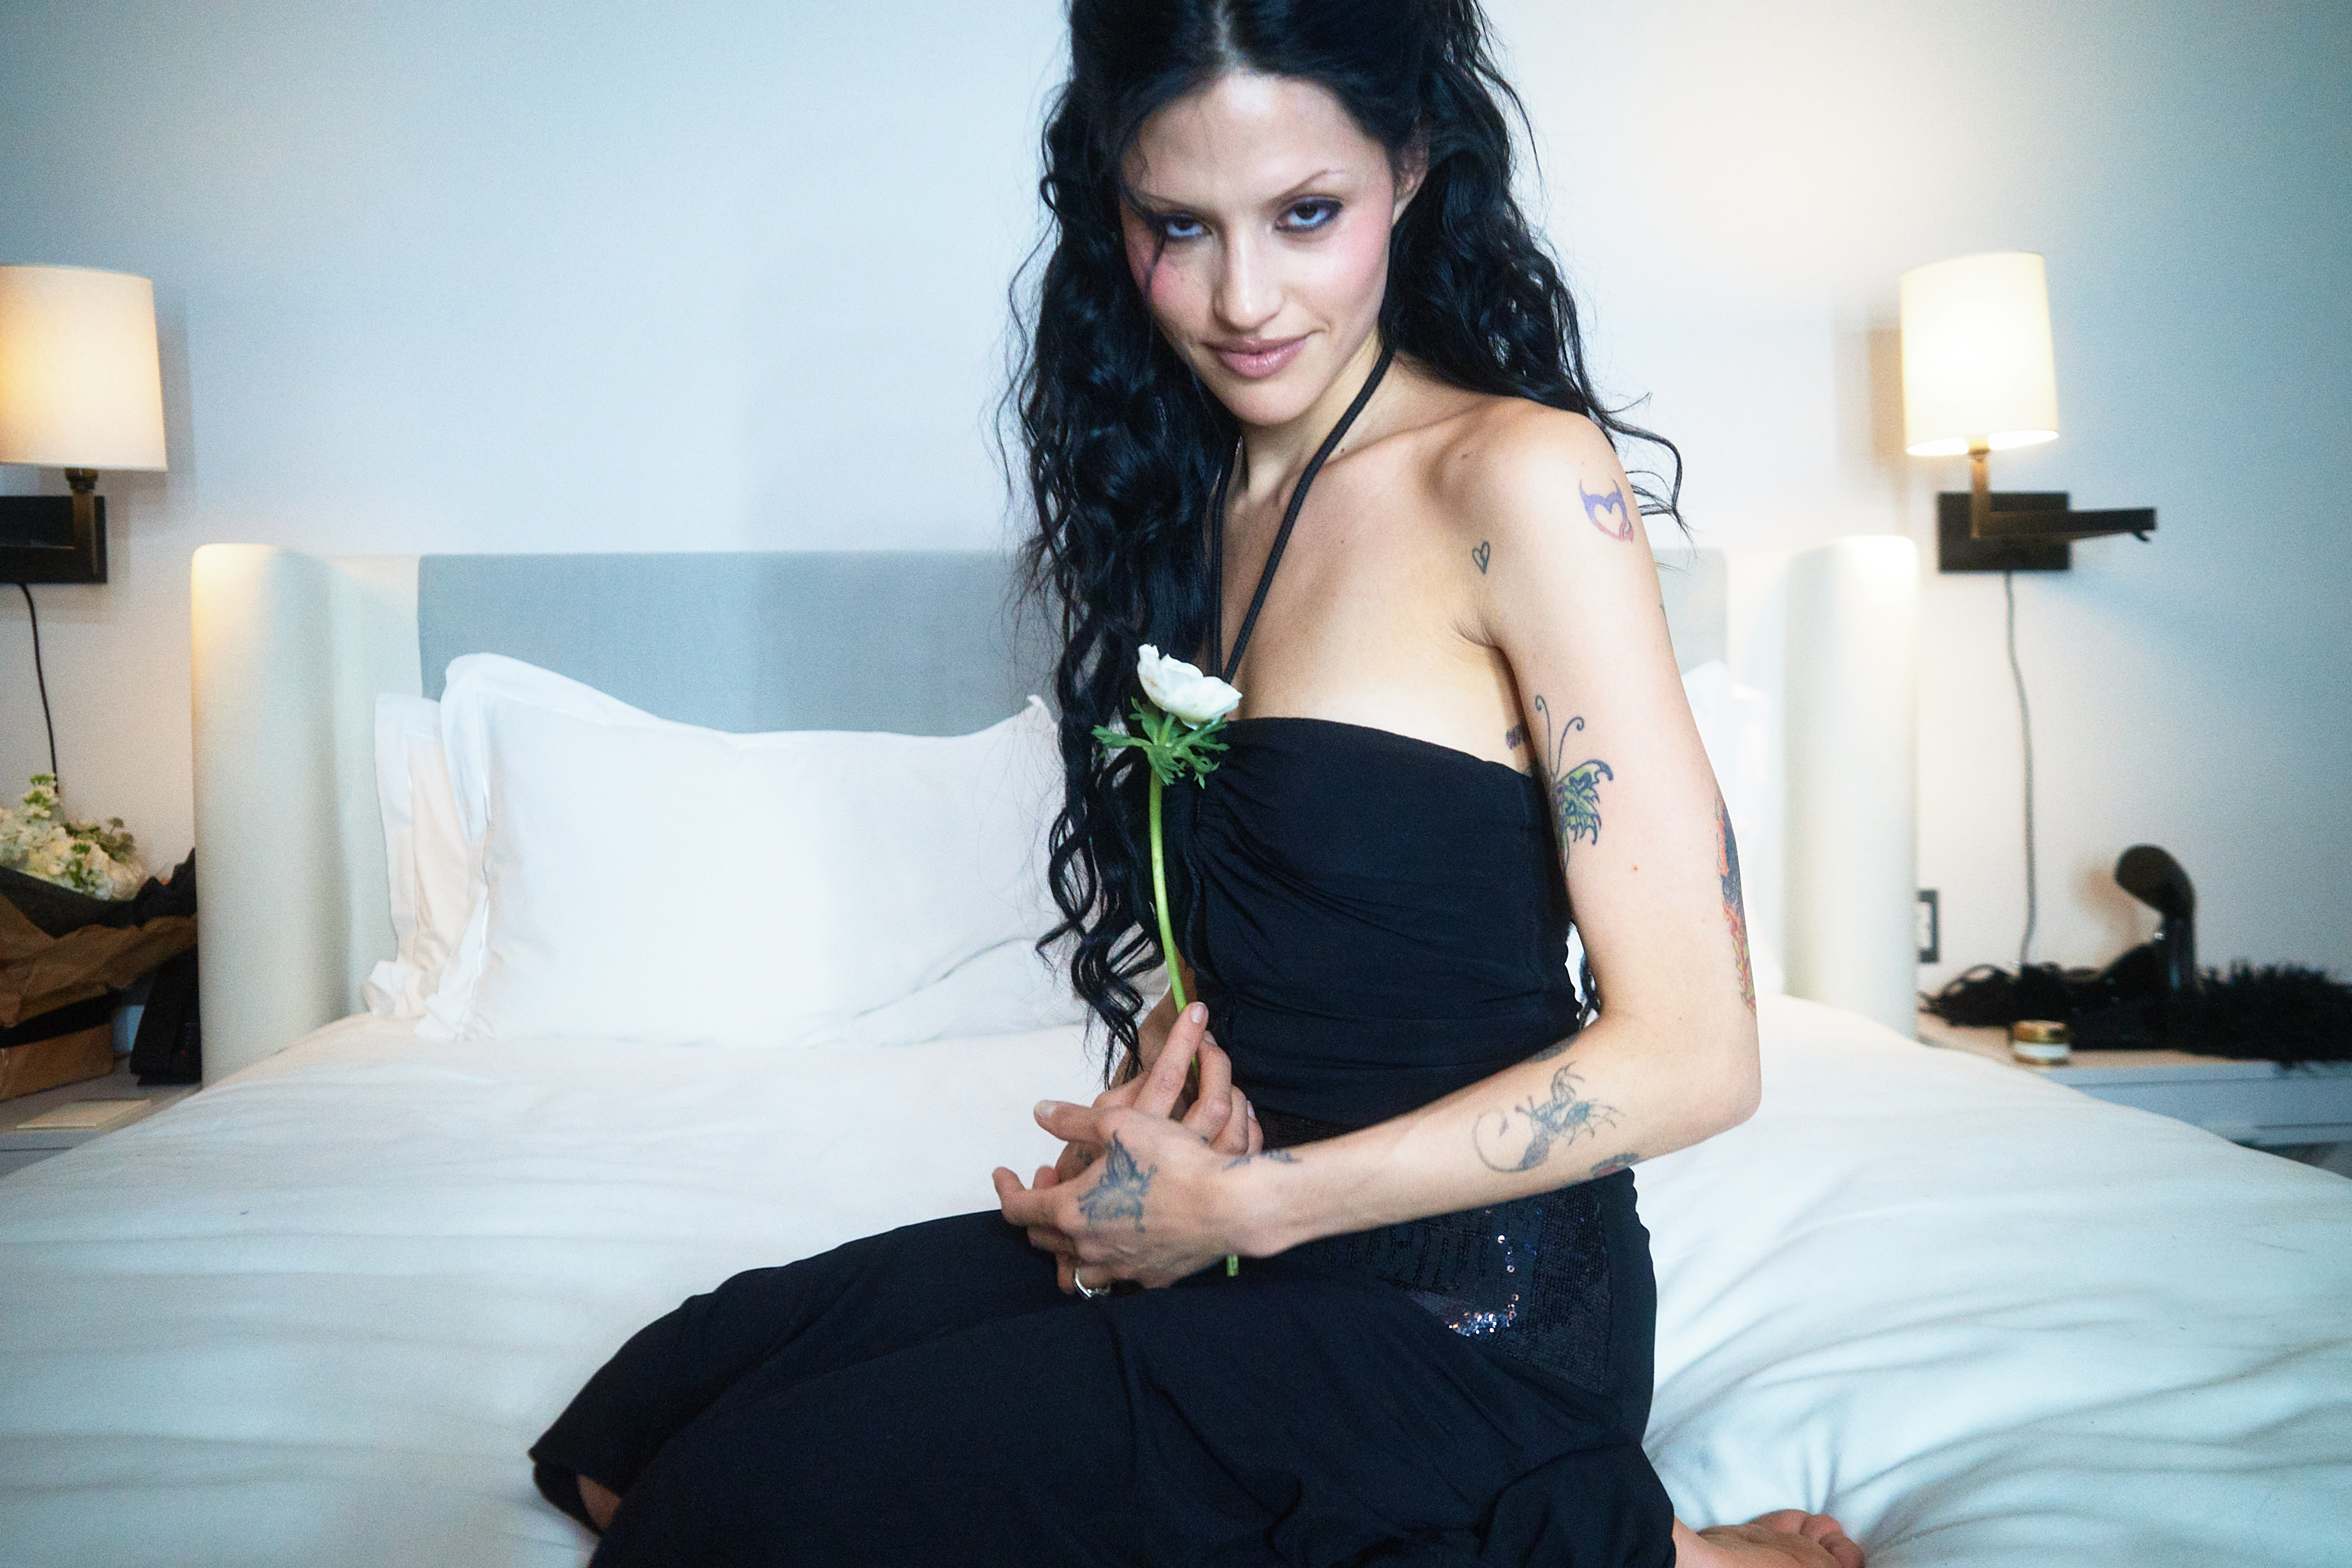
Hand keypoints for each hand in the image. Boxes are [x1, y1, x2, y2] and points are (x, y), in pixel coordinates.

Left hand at [995, 1004, 1268, 1291]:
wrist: (1227, 1204)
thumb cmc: (1172, 1160)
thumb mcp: (1117, 1123)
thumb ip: (1073, 1120)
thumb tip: (1039, 1112)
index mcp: (1072, 1210)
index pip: (1019, 1207)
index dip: (1005, 1188)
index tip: (1003, 1172)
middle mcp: (1089, 1246)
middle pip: (1043, 1237)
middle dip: (1037, 1210)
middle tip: (1048, 1181)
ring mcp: (1121, 1267)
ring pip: (1077, 1263)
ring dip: (1068, 1240)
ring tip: (1079, 1216)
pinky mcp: (1151, 1278)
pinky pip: (1116, 1274)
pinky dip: (1106, 1257)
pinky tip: (1120, 1236)